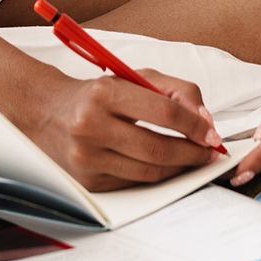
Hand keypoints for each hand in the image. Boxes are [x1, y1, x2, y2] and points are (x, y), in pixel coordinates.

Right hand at [12, 66, 227, 190]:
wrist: (48, 113)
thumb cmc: (98, 94)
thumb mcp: (134, 76)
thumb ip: (176, 90)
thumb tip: (205, 121)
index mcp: (104, 93)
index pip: (163, 112)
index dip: (195, 125)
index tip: (212, 133)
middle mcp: (91, 126)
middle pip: (158, 149)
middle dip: (193, 153)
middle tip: (209, 151)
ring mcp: (87, 158)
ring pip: (149, 173)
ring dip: (180, 169)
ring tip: (193, 158)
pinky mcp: (88, 182)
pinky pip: (134, 184)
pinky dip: (156, 177)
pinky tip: (167, 167)